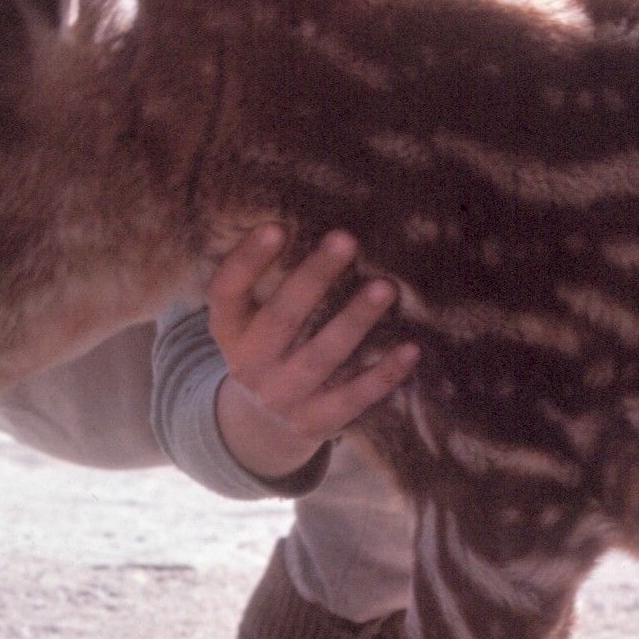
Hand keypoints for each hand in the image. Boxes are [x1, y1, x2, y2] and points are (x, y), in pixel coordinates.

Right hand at [207, 225, 417, 480]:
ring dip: (354, 321)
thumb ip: (266, 278)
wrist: (263, 425)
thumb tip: (310, 214)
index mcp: (229, 330)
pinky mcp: (316, 422)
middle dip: (313, 279)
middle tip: (346, 239)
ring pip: (321, 357)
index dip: (248, 261)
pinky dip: (383, 375)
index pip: (227, 293)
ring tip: (385, 287)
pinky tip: (411, 349)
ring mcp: (282, 397)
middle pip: (280, 320)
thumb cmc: (266, 345)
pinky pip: (353, 398)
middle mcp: (249, 364)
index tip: (277, 226)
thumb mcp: (248, 317)